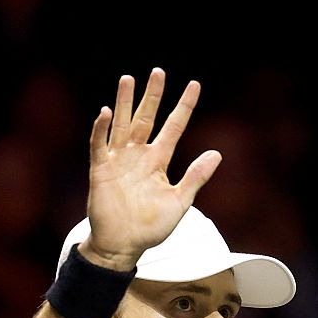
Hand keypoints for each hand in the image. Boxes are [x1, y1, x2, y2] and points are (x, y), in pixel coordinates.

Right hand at [81, 68, 221, 270]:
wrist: (123, 245)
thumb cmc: (151, 227)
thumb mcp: (180, 202)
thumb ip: (196, 177)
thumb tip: (217, 153)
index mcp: (158, 161)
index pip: (174, 127)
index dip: (184, 107)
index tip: (194, 85)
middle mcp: (138, 156)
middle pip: (146, 118)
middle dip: (152, 95)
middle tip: (158, 72)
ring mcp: (118, 161)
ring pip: (122, 124)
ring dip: (124, 103)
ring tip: (128, 79)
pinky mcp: (100, 170)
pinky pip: (99, 145)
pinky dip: (101, 129)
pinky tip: (105, 113)